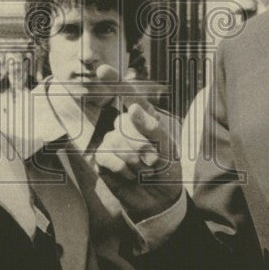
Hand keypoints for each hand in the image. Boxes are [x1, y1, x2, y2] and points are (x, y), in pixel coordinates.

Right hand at [92, 65, 182, 221]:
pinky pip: (106, 156)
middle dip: (140, 144)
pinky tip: (129, 175)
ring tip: (143, 170)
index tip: (101, 70)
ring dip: (133, 159)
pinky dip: (121, 168)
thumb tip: (133, 108)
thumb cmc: (166, 168)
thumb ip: (152, 127)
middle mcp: (124, 125)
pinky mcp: (102, 159)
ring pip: (113, 140)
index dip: (112, 80)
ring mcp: (111, 141)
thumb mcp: (167, 147)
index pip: (126, 94)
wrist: (158, 199)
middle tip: (152, 160)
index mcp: (142, 116)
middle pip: (122, 123)